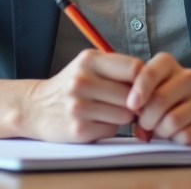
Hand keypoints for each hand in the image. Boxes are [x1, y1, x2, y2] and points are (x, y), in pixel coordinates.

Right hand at [20, 50, 143, 142]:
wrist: (36, 108)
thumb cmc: (72, 86)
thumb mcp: (89, 66)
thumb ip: (118, 70)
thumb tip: (153, 84)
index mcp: (88, 60)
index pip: (134, 68)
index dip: (144, 80)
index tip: (142, 87)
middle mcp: (81, 81)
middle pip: (133, 95)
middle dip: (134, 102)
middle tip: (123, 102)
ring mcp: (78, 106)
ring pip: (126, 115)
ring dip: (123, 117)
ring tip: (106, 111)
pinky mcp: (78, 129)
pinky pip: (112, 131)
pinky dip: (109, 128)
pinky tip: (95, 122)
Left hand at [126, 53, 190, 146]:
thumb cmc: (166, 103)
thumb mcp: (148, 94)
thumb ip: (137, 97)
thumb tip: (132, 108)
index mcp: (168, 65)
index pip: (151, 71)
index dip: (139, 90)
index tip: (132, 105)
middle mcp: (189, 77)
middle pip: (160, 100)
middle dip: (147, 118)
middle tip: (145, 124)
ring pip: (173, 120)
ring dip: (161, 131)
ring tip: (161, 130)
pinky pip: (186, 135)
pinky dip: (176, 140)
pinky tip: (176, 136)